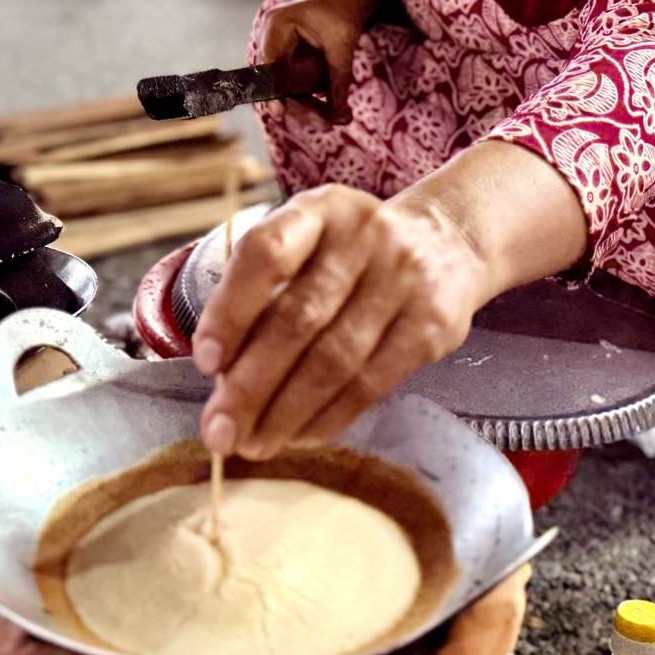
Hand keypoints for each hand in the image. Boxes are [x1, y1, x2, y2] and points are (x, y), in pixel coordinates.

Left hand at [191, 185, 488, 459]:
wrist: (448, 242)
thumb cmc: (352, 254)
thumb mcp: (311, 241)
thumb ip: (267, 290)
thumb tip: (223, 377)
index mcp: (319, 210)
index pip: (266, 253)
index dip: (231, 310)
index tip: (206, 362)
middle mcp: (363, 238)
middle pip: (297, 319)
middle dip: (251, 384)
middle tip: (220, 431)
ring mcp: (403, 280)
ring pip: (333, 360)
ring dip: (285, 412)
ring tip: (253, 444)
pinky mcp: (431, 326)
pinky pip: (370, 384)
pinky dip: (328, 418)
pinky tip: (299, 437)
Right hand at [259, 0, 364, 124]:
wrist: (339, 0)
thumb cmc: (339, 12)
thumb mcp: (343, 40)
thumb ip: (339, 74)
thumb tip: (340, 115)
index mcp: (276, 26)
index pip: (268, 64)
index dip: (272, 90)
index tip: (279, 113)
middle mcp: (270, 43)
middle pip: (277, 84)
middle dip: (302, 107)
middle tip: (327, 125)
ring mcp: (276, 57)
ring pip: (288, 93)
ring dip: (310, 109)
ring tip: (340, 120)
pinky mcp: (287, 69)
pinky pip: (297, 91)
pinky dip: (314, 102)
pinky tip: (337, 114)